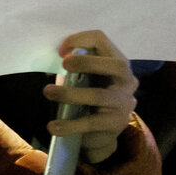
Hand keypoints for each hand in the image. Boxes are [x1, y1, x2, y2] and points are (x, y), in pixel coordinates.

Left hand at [43, 30, 137, 163]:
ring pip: (99, 95)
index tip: (60, 52)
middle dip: (87, 62)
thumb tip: (61, 55)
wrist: (98, 134)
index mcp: (117, 62)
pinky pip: (91, 123)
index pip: (102, 40)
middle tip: (63, 65)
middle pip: (115, 65)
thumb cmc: (87, 97)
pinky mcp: (116, 124)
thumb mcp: (83, 78)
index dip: (80, 40)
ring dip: (70, 93)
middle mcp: (127, 80)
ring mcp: (125, 103)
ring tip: (49, 92)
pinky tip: (53, 126)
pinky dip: (69, 124)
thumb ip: (76, 67)